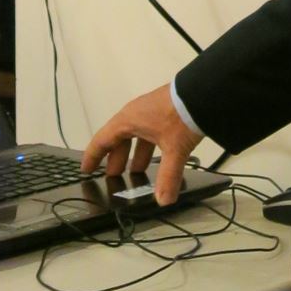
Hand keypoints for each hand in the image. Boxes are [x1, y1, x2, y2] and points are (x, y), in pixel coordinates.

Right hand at [81, 83, 201, 206]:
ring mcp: (150, 111)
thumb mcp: (173, 149)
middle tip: (114, 176)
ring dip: (135, 154)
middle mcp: (135, 114)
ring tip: (138, 172)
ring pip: (136, 136)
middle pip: (118, 139)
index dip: (93, 156)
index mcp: (128, 121)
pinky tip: (160, 157)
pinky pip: (149, 132)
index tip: (86, 168)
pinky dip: (149, 146)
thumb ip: (168, 177)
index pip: (102, 140)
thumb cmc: (181, 114)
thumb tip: (163, 200)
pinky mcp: (164, 111)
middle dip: (116, 159)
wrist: (204, 90)